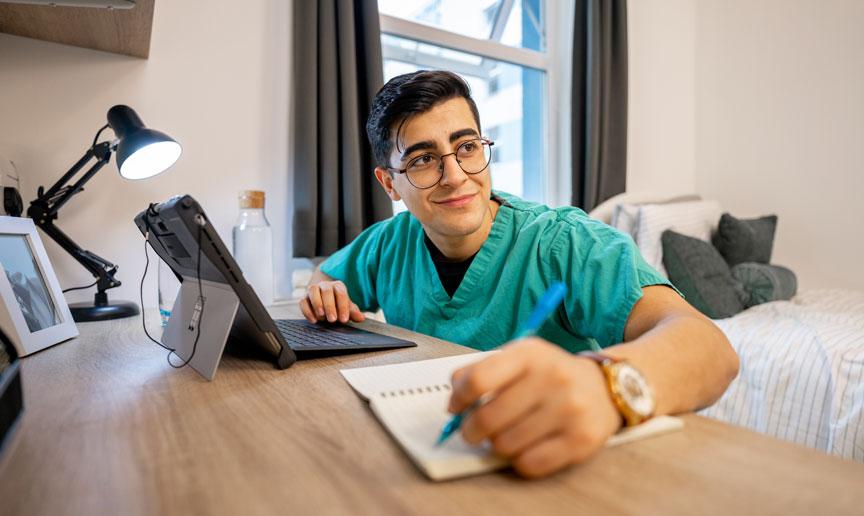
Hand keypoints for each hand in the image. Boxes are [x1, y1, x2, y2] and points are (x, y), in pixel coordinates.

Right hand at [299, 280, 364, 323]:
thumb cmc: (338, 305)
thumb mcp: (347, 308)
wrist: (324, 302)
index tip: (344, 319)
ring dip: (317, 304)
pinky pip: (303, 301)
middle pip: (327, 291)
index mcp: (338, 286)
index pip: (341, 293)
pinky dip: (307, 311)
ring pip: (313, 291)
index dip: (343, 306)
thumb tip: (361, 318)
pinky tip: (313, 320)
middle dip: (330, 306)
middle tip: (333, 320)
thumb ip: (353, 312)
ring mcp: (313, 290)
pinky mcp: (304, 298)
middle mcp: (325, 285)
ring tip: (322, 316)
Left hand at [448, 338, 622, 477]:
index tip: (455, 408)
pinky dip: (519, 460)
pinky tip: (525, 447)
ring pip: (505, 445)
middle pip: (488, 418)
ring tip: (506, 435)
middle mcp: (552, 378)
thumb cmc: (548, 374)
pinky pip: (529, 464)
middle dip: (472, 430)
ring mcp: (569, 410)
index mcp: (530, 354)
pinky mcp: (581, 440)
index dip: (458, 399)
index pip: (478, 380)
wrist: (603, 387)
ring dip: (497, 445)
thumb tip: (453, 400)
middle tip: (474, 431)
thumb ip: (482, 370)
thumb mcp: (518, 358)